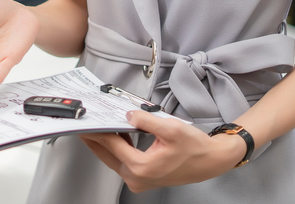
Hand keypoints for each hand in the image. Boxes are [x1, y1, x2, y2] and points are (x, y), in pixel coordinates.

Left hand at [80, 111, 247, 191]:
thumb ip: (146, 120)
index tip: (86, 122)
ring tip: (99, 126)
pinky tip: (118, 135)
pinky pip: (124, 163)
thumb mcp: (170, 128)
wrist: (211, 161)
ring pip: (114, 160)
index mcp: (141, 167)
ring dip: (106, 144)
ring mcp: (140, 181)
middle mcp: (137, 178)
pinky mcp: (144, 179)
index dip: (97, 131)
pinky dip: (118, 149)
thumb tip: (128, 115)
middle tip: (83, 125)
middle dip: (95, 139)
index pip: (111, 145)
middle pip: (107, 155)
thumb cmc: (195, 147)